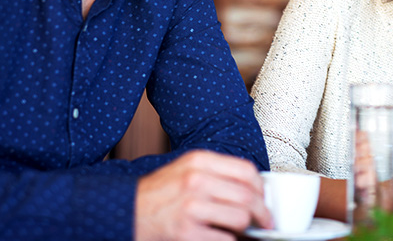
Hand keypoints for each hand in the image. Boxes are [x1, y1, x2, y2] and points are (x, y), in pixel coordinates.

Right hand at [133, 150, 271, 240]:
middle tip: (264, 222)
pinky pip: (224, 239)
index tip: (264, 198)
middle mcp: (196, 180)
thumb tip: (251, 189)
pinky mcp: (186, 231)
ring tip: (243, 231)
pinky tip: (223, 237)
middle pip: (248, 196)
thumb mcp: (186, 170)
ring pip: (240, 218)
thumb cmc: (159, 193)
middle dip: (262, 212)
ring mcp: (191, 206)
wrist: (128, 211)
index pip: (245, 170)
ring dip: (247, 229)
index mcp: (199, 161)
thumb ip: (216, 174)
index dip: (261, 187)